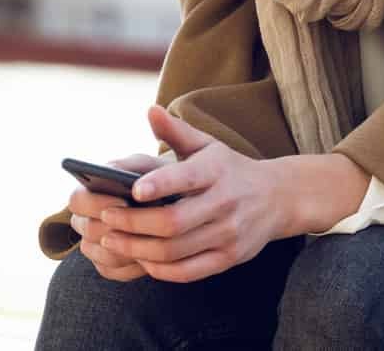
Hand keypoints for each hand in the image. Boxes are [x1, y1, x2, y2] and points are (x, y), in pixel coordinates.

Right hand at [68, 152, 174, 281]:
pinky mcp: (106, 266)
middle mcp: (84, 221)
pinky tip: (151, 255)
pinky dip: (131, 266)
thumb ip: (125, 165)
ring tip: (153, 240)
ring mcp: (93, 246)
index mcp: (86, 194)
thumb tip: (112, 172)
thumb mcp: (142, 165)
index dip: (97, 204)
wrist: (169, 202)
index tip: (123, 202)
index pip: (76, 200)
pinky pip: (113, 271)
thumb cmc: (151, 178)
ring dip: (127, 248)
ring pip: (102, 254)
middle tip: (142, 225)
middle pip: (88, 230)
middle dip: (115, 227)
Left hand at [95, 104, 288, 282]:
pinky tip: (140, 259)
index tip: (132, 190)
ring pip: (176, 250)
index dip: (159, 185)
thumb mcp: (207, 145)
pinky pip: (188, 271)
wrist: (278, 197)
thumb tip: (150, 110)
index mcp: (217, 170)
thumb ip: (176, 130)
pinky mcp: (229, 258)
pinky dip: (160, 269)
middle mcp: (226, 202)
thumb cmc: (229, 169)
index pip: (186, 178)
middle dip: (134, 223)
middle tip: (105, 218)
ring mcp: (229, 233)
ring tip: (111, 240)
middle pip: (174, 222)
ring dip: (138, 249)